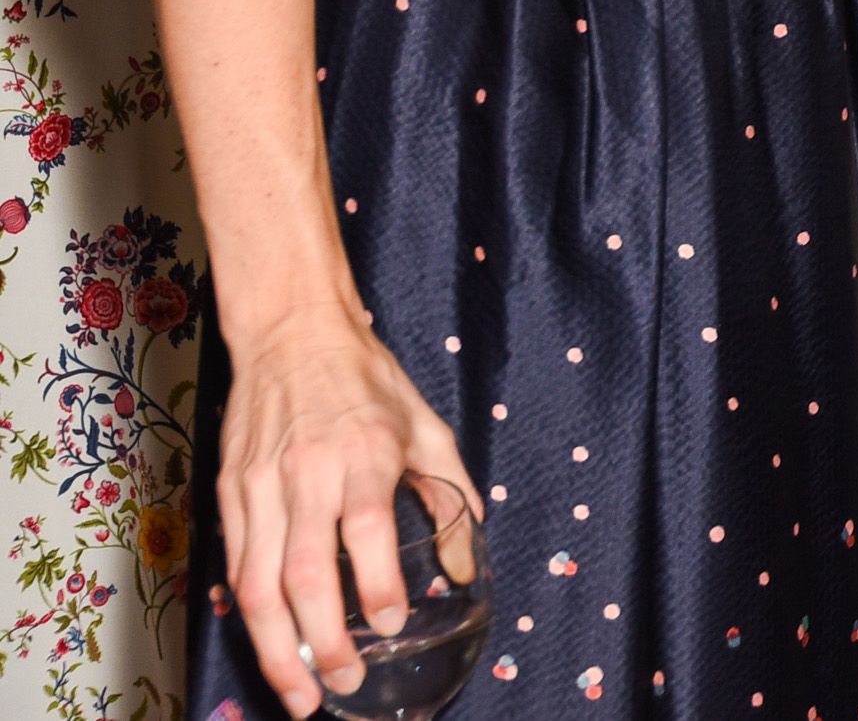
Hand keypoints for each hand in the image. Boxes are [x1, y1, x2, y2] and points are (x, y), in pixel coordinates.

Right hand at [216, 305, 471, 715]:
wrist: (292, 334)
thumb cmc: (367, 382)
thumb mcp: (426, 429)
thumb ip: (451, 496)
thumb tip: (466, 565)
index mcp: (364, 454)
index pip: (364, 531)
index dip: (376, 587)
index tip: (392, 626)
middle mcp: (307, 474)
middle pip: (303, 574)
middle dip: (320, 643)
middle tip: (342, 684)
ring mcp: (259, 485)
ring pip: (256, 583)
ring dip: (274, 647)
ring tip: (297, 692)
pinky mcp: (228, 491)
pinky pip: (234, 566)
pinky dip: (249, 612)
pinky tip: (268, 643)